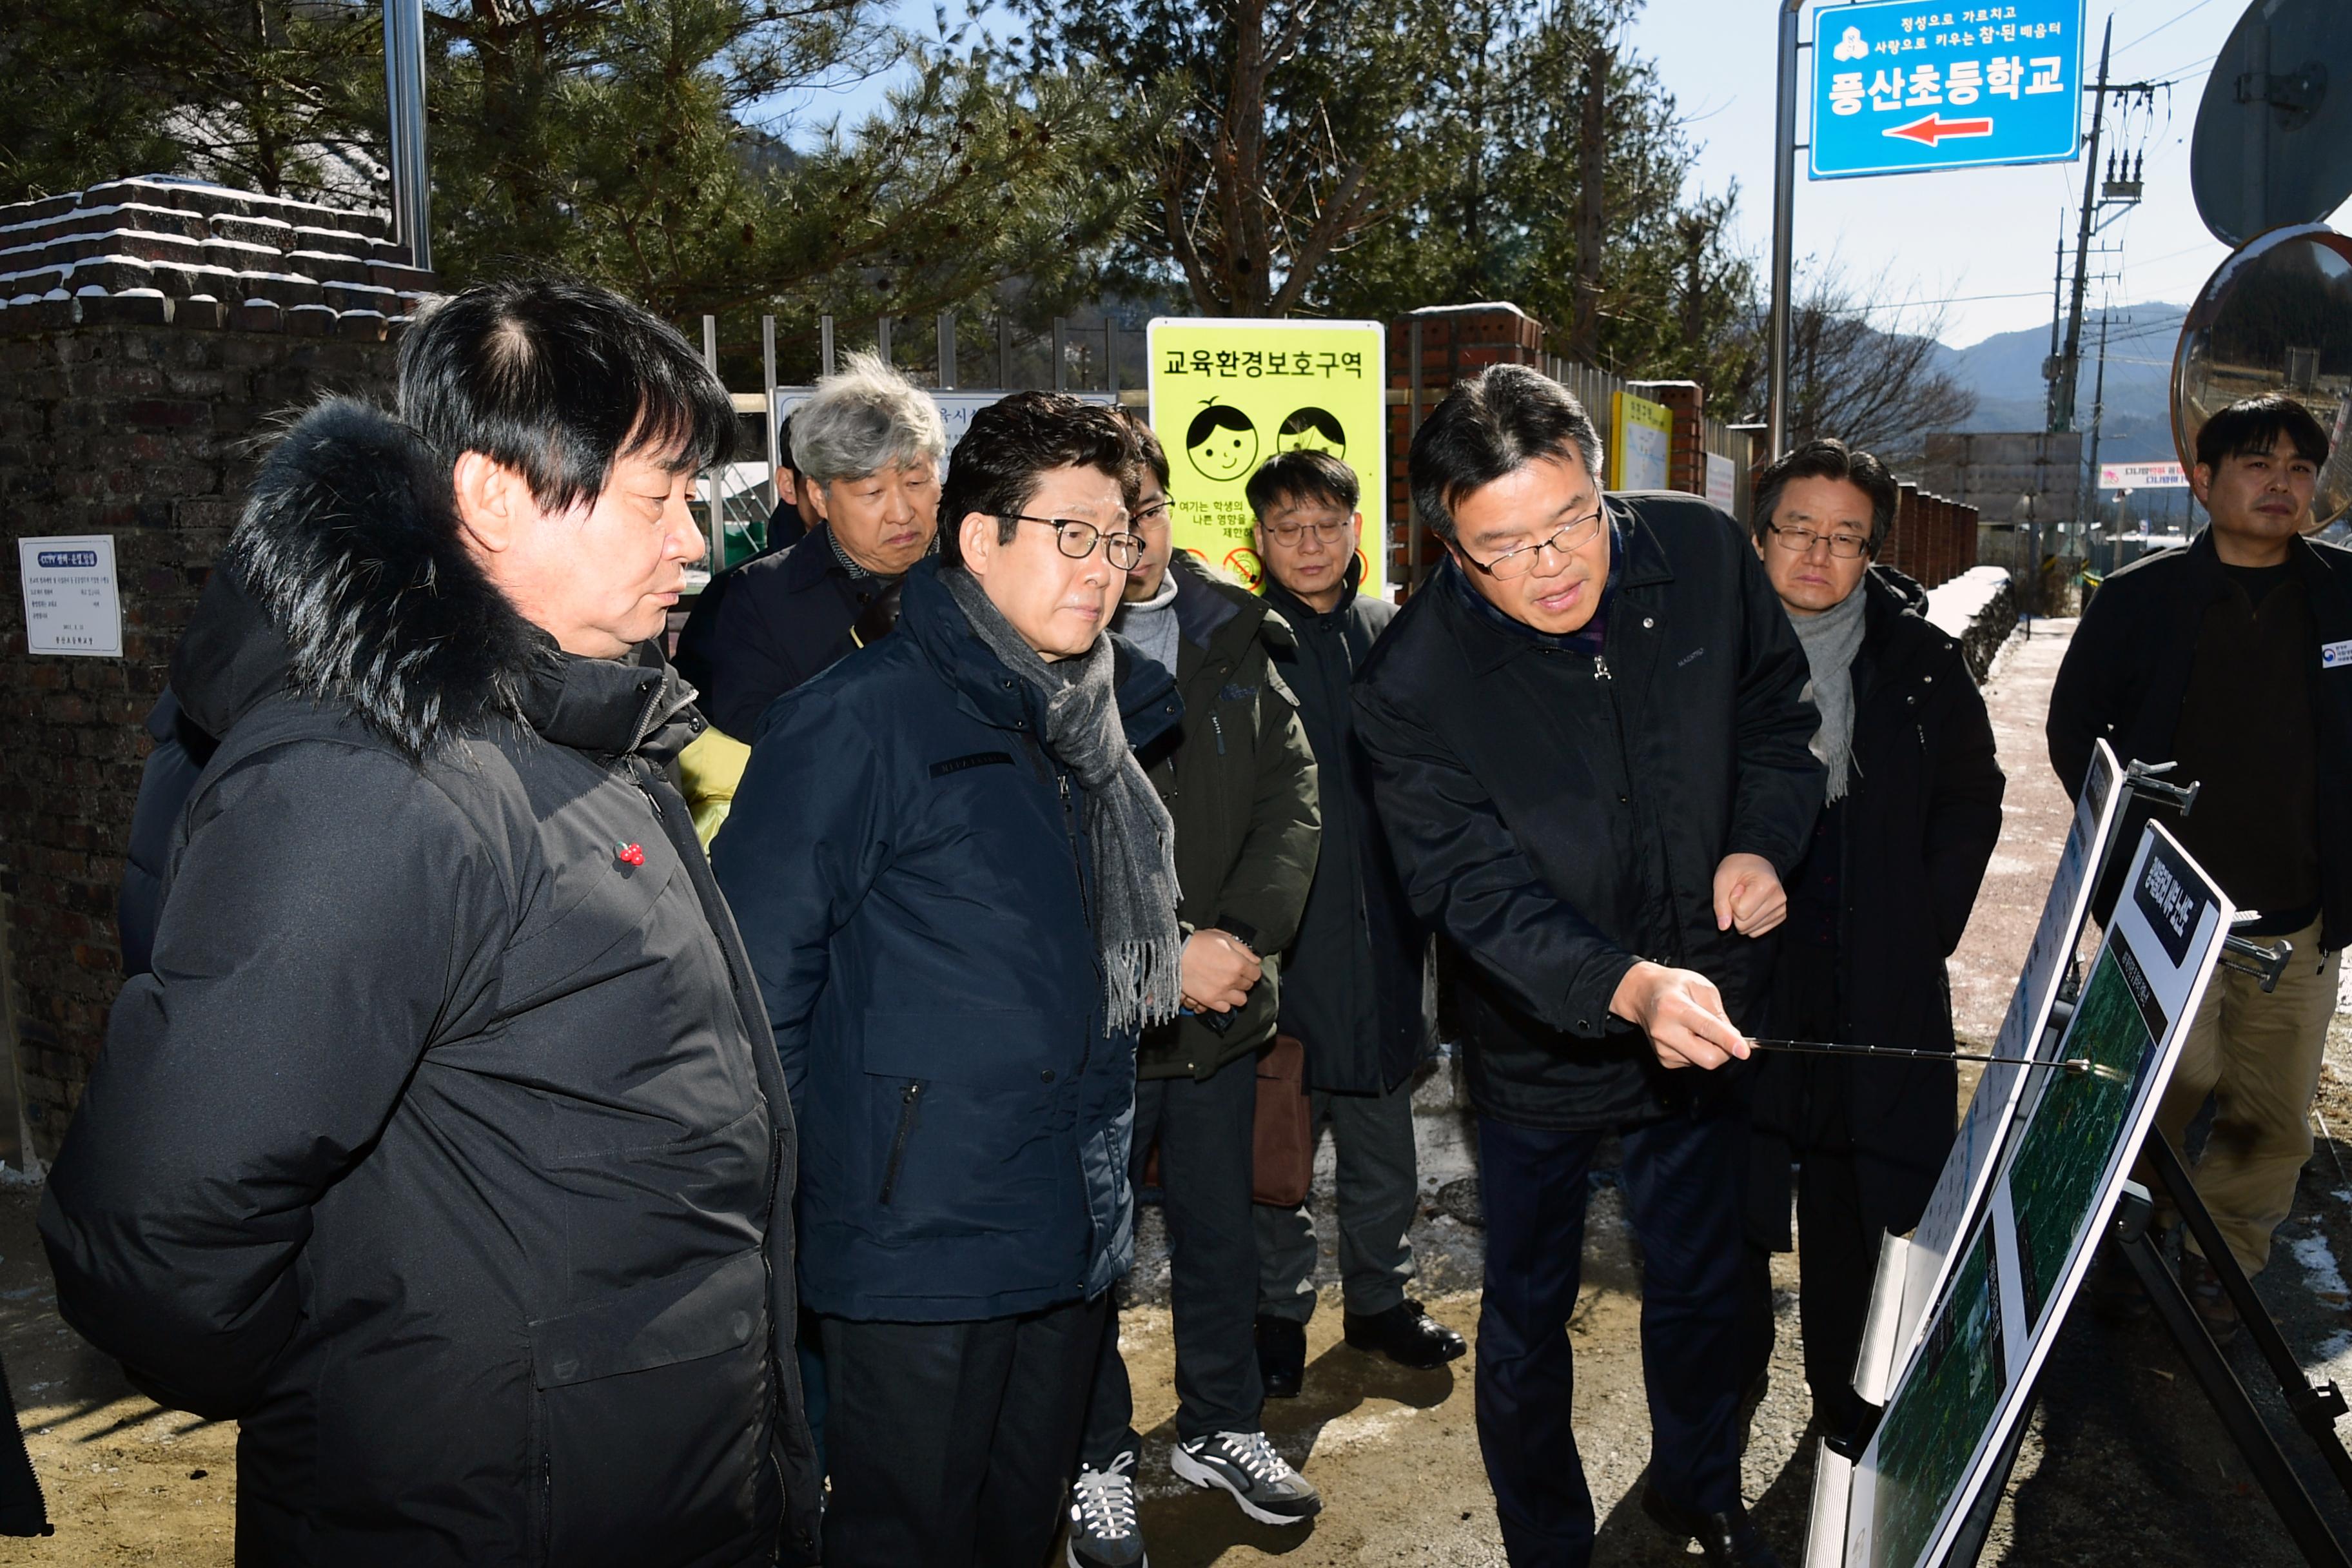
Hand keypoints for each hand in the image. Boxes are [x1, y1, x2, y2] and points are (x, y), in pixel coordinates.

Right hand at [1180, 930, 1260, 1013]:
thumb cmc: (1198, 942)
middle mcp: (1232, 980)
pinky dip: (1224, 1003)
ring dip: (1237, 993)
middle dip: (1243, 979)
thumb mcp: (1224, 938)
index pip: (1256, 973)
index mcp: (1238, 963)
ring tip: (1228, 986)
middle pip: (1248, 986)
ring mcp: (1221, 992)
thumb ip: (1244, 950)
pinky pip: (1226, 1008)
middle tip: (1233, 973)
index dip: (1251, 969)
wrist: (1174, 953)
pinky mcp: (1209, 1000)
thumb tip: (1256, 960)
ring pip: (1241, 1000)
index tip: (1246, 968)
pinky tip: (1219, 994)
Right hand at [1608, 961, 1749, 1070]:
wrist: (1643, 994)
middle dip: (1725, 1050)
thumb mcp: (1702, 987)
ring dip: (1710, 1048)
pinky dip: (1699, 1051)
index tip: (1744, 1051)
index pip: (1707, 1028)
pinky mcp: (1664, 1060)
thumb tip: (1734, 1040)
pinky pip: (1694, 1062)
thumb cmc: (1674, 986)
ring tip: (1695, 1027)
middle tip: (1725, 1034)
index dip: (1728, 1041)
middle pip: (1708, 1057)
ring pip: (1703, 1061)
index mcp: (1674, 1006)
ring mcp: (1662, 1048)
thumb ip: (1719, 1013)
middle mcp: (1664, 1030)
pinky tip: (1687, 1035)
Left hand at [1713, 852, 1787, 936]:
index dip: (1731, 901)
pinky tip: (1752, 906)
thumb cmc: (1738, 867)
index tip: (1737, 888)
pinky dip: (1750, 923)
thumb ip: (1720, 904)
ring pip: (1751, 931)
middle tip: (1740, 894)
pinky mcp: (1780, 916)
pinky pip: (1757, 931)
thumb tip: (1724, 927)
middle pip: (1745, 925)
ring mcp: (1781, 909)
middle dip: (1735, 912)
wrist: (1754, 861)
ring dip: (1742, 918)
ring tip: (1746, 899)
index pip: (1740, 912)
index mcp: (1767, 886)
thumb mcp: (1722, 880)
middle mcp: (1779, 899)